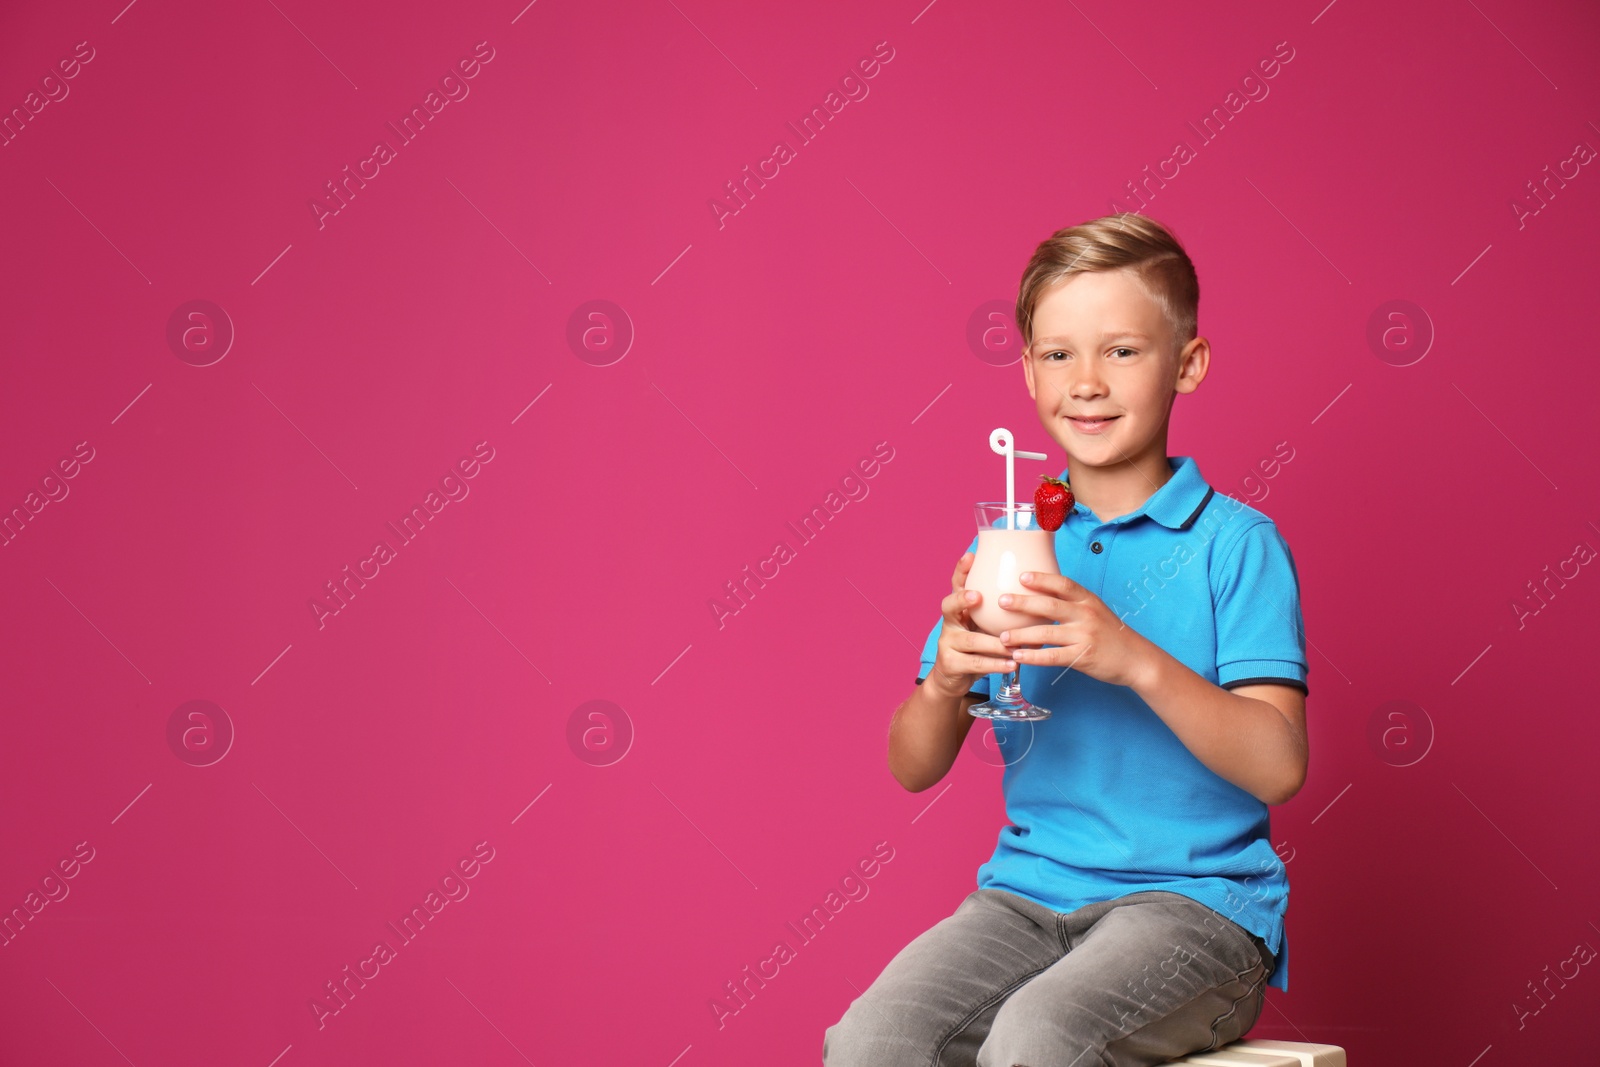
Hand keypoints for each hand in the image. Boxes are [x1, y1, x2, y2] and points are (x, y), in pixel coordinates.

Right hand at [928, 552, 1016, 697]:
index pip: (956, 585)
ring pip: (970, 639)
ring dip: (993, 642)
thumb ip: (1002, 615)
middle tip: (977, 595)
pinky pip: (975, 662)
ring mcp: (947, 643)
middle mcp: (950, 623)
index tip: (970, 556)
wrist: (954, 679)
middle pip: (948, 606)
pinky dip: (995, 664)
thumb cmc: (978, 648)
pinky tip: (1012, 664)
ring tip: (1013, 644)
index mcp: (960, 610)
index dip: (961, 571)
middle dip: (962, 598)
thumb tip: (1041, 601)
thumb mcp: (986, 628)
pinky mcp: (951, 664)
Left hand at [996, 570, 1155, 688]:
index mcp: (1088, 600)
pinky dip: (1034, 657)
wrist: (1136, 659)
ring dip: (1022, 635)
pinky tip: (1019, 656)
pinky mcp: (1083, 657)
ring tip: (1002, 637)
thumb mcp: (1095, 610)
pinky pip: (1053, 656)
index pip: (1063, 584)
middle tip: (1001, 601)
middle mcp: (1086, 615)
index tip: (1021, 576)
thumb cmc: (1110, 634)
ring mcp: (1084, 636)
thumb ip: (1072, 603)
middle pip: (1050, 605)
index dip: (1042, 579)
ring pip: (1047, 633)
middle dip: (1023, 603)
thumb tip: (1040, 595)